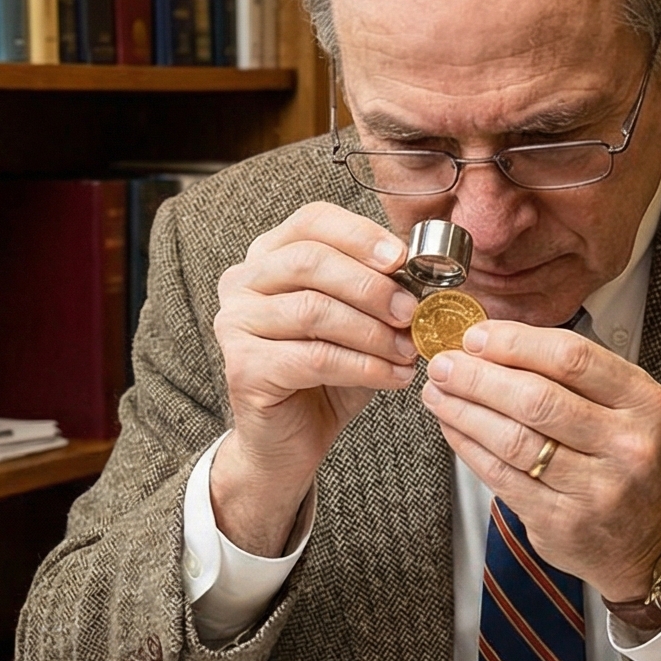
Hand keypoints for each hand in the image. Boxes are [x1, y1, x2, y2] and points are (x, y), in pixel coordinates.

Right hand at [209, 201, 420, 553]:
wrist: (289, 441)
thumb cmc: (325, 375)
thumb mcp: (358, 321)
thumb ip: (379, 291)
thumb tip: (426, 271)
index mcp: (269, 256)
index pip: (312, 220)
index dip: (360, 235)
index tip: (403, 259)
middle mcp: (242, 283)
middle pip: (311, 260)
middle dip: (371, 286)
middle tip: (412, 312)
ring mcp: (235, 324)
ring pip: (314, 310)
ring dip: (373, 332)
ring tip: (408, 351)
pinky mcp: (243, 367)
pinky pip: (314, 358)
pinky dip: (363, 366)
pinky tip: (392, 377)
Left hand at [419, 321, 660, 601]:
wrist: (645, 538)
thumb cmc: (622, 460)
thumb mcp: (621, 408)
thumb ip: (569, 375)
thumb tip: (490, 342)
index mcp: (644, 402)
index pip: (572, 358)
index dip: (514, 343)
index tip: (476, 337)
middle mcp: (626, 445)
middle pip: (537, 399)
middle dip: (479, 377)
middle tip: (445, 365)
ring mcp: (595, 488)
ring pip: (514, 439)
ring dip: (465, 411)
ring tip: (438, 393)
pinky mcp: (561, 520)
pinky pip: (501, 475)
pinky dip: (469, 446)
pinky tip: (452, 427)